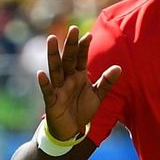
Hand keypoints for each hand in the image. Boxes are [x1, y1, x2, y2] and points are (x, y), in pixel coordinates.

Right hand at [36, 26, 121, 140]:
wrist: (71, 130)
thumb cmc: (82, 110)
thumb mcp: (97, 96)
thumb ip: (106, 82)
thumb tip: (119, 67)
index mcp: (78, 76)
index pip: (81, 58)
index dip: (84, 47)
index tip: (88, 35)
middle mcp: (67, 79)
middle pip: (68, 59)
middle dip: (70, 45)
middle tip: (72, 28)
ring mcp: (58, 88)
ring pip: (55, 69)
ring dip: (53, 55)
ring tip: (52, 39)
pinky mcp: (51, 101)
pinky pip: (47, 91)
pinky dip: (44, 83)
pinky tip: (41, 74)